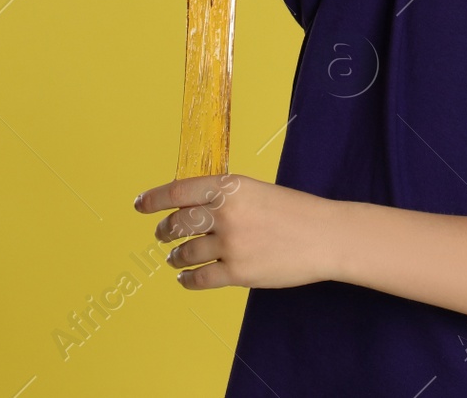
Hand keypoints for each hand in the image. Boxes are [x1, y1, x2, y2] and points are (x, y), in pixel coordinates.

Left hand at [134, 173, 338, 289]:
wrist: (326, 236)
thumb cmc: (295, 212)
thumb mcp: (257, 192)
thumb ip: (225, 199)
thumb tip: (190, 210)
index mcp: (230, 187)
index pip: (179, 191)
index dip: (154, 199)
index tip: (140, 204)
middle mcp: (226, 213)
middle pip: (177, 224)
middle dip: (165, 230)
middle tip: (162, 234)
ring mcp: (231, 244)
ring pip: (184, 253)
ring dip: (176, 257)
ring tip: (175, 258)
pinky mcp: (238, 273)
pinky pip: (199, 278)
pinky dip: (187, 279)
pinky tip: (186, 278)